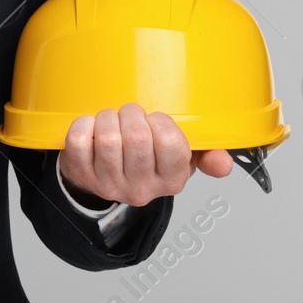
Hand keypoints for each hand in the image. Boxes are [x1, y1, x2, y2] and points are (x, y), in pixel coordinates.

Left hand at [59, 103, 233, 207]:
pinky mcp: (82, 175)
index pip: (172, 144)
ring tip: (111, 119)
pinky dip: (82, 125)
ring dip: (108, 118)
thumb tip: (223, 163)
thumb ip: (207, 155)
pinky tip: (90, 124)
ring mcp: (110, 184)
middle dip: (131, 114)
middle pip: (137, 138)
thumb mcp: (182, 159)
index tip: (155, 119)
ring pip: (107, 139)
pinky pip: (78, 142)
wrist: (106, 176)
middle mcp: (142, 188)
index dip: (161, 122)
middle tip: (129, 114)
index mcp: (172, 180)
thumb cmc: (147, 159)